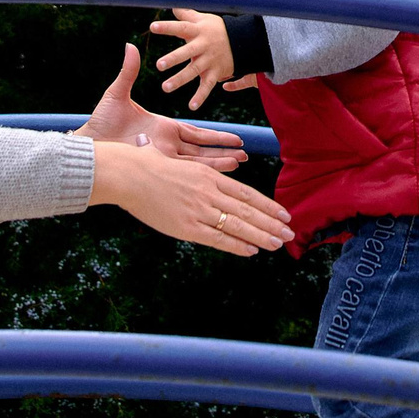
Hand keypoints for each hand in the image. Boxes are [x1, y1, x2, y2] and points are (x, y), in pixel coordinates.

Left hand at [77, 46, 248, 168]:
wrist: (89, 143)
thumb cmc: (100, 121)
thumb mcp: (117, 94)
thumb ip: (128, 72)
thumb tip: (130, 46)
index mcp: (162, 129)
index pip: (196, 133)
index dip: (215, 136)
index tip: (236, 137)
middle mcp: (166, 145)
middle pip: (202, 150)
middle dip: (224, 151)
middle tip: (246, 154)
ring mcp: (163, 158)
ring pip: (198, 162)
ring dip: (220, 162)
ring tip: (242, 162)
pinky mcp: (158, 167)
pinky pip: (186, 170)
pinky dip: (205, 170)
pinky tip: (222, 171)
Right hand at [88, 138, 294, 255]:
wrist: (128, 174)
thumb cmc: (150, 167)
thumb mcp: (184, 166)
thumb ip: (204, 180)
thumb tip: (218, 191)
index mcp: (209, 176)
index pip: (247, 194)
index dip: (268, 206)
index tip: (284, 214)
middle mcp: (209, 192)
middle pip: (248, 210)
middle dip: (272, 223)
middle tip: (290, 232)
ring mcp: (198, 210)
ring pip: (238, 225)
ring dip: (261, 236)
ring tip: (278, 243)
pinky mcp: (186, 226)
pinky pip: (217, 238)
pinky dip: (236, 245)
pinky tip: (251, 251)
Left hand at [149, 7, 255, 109]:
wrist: (245, 41)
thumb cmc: (217, 28)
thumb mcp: (203, 19)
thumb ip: (186, 14)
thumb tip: (171, 4)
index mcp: (197, 31)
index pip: (180, 27)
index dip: (167, 27)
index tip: (153, 26)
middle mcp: (203, 46)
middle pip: (186, 52)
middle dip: (173, 58)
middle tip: (159, 65)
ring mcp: (209, 61)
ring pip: (194, 71)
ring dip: (180, 79)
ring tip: (166, 87)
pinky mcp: (215, 73)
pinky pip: (207, 86)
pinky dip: (200, 97)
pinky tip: (192, 106)